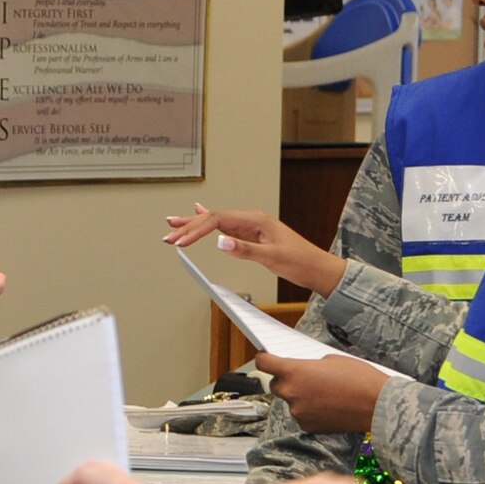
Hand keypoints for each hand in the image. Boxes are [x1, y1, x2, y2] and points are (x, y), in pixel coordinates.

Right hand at [162, 204, 345, 297]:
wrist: (316, 267)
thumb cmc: (300, 260)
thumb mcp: (271, 256)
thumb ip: (244, 248)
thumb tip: (221, 241)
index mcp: (256, 220)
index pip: (218, 220)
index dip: (197, 230)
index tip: (182, 241)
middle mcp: (251, 220)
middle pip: (213, 218)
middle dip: (189, 226)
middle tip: (169, 234)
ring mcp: (250, 227)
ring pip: (216, 222)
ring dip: (194, 224)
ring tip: (174, 223)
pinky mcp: (251, 235)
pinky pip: (224, 226)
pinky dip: (209, 224)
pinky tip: (199, 216)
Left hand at [257, 353, 389, 433]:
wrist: (376, 405)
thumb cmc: (358, 377)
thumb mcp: (331, 359)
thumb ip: (309, 365)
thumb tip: (302, 369)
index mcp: (293, 372)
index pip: (264, 364)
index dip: (264, 359)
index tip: (266, 357)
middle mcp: (291, 393)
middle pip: (275, 385)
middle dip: (286, 380)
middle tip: (303, 377)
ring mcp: (298, 412)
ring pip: (291, 401)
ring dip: (300, 396)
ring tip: (323, 393)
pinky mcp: (308, 427)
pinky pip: (302, 416)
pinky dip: (310, 411)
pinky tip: (328, 406)